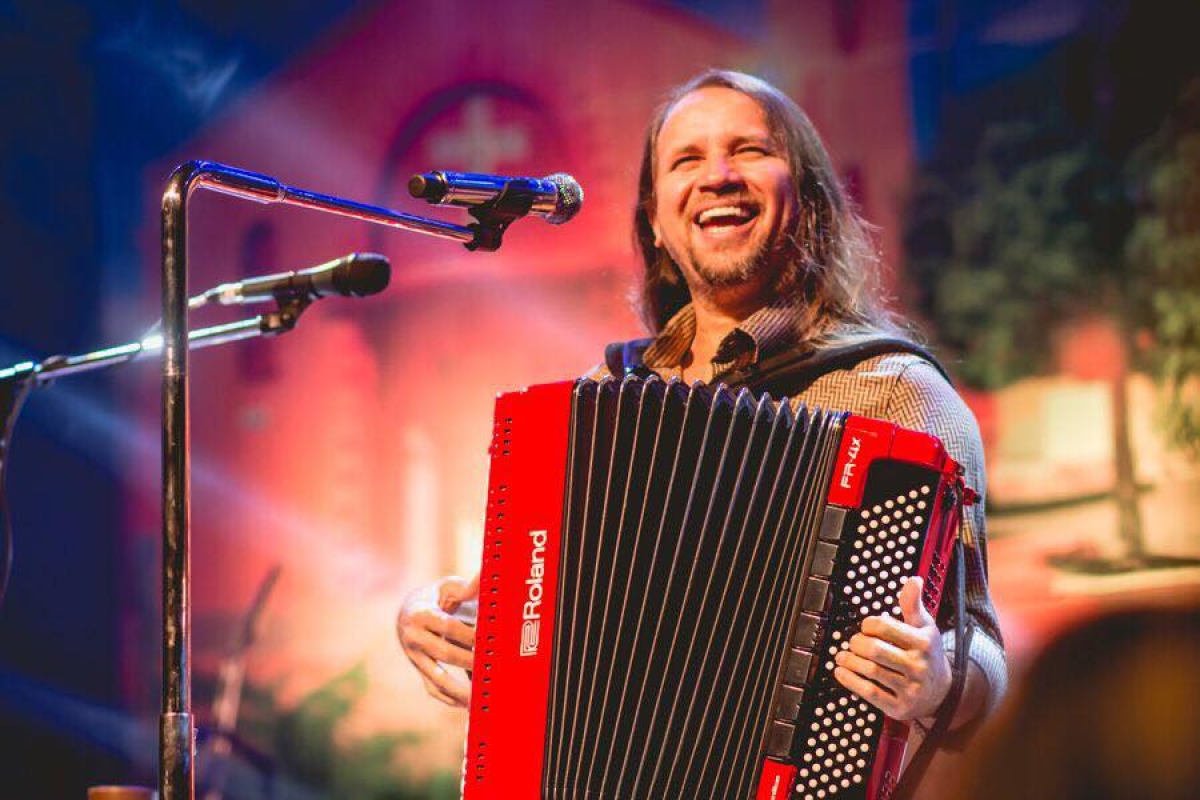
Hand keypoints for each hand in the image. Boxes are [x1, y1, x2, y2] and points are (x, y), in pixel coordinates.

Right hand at [396, 574, 478, 707]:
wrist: (407, 609)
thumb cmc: (436, 596)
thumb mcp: (447, 587)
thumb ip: (465, 591)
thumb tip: (484, 598)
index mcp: (421, 613)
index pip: (449, 626)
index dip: (470, 635)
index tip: (489, 641)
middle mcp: (413, 637)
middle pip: (445, 653)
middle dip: (469, 661)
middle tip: (492, 666)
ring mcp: (413, 656)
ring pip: (436, 678)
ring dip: (459, 690)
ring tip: (479, 698)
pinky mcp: (418, 669)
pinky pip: (432, 688)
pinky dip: (449, 698)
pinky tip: (466, 703)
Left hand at [832, 576, 951, 720]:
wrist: (944, 693)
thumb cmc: (927, 654)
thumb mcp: (925, 627)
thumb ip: (913, 604)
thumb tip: (913, 580)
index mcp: (924, 643)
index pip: (885, 627)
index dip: (868, 624)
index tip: (865, 627)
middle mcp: (918, 666)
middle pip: (874, 650)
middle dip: (856, 643)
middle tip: (853, 642)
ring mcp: (910, 689)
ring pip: (870, 671)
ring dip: (849, 661)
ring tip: (842, 656)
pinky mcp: (899, 707)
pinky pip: (870, 693)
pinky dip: (850, 681)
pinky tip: (842, 671)